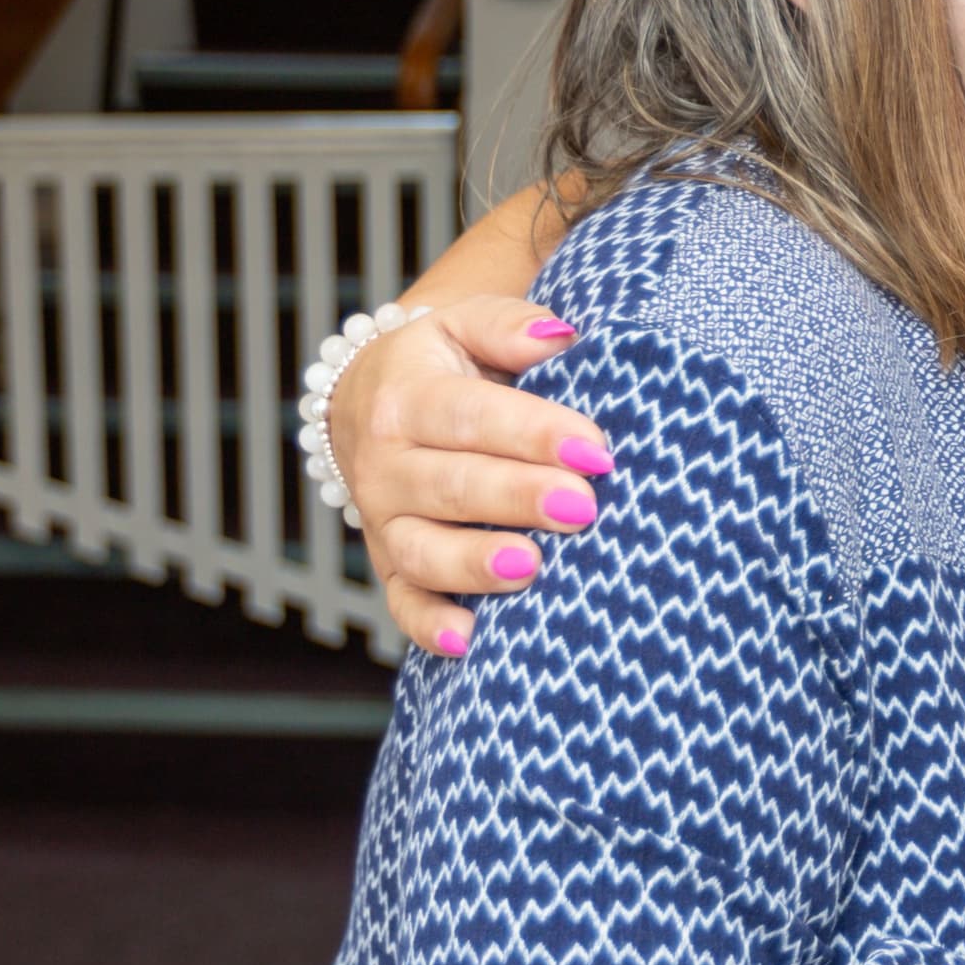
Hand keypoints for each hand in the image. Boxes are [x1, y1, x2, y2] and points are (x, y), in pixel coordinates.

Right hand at [334, 294, 603, 656]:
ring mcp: (382, 521)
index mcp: (406, 396)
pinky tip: (471, 640)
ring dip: (476, 564)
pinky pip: (404, 603)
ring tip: (533, 566)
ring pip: (423, 551)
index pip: (470, 415)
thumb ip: (508, 327)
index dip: (534, 433)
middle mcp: (384, 463)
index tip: (596, 449)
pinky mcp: (390, 566)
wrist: (368, 399)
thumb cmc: (443, 362)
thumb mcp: (465, 324)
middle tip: (583, 507)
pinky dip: (431, 626)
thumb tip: (560, 335)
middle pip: (452, 485)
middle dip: (520, 498)